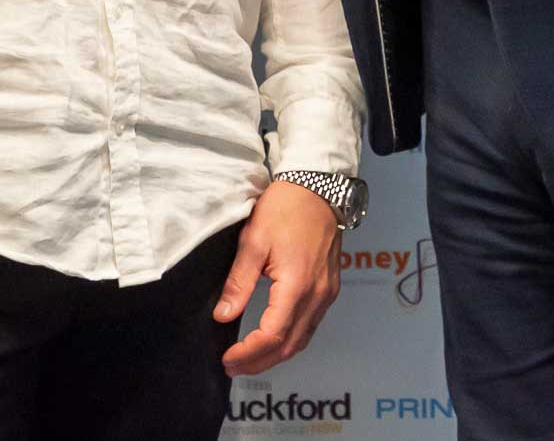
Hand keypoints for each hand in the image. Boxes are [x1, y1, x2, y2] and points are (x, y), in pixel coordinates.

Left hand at [215, 180, 341, 375]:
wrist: (318, 187)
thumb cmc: (285, 208)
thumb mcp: (254, 241)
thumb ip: (239, 282)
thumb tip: (223, 315)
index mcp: (297, 285)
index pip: (272, 335)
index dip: (249, 353)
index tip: (228, 358)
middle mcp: (317, 295)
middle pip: (290, 345)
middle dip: (260, 361)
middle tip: (233, 366)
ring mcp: (327, 293)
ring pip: (303, 339)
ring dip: (276, 354)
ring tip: (248, 358)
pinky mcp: (329, 288)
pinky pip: (311, 324)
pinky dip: (291, 339)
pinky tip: (274, 338)